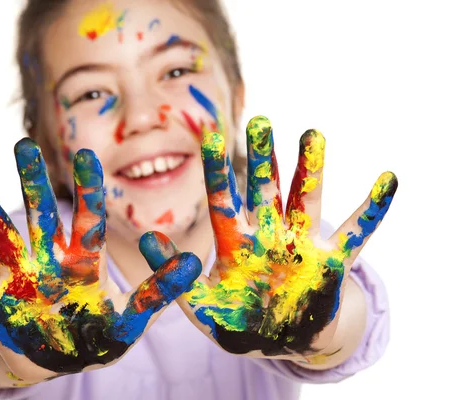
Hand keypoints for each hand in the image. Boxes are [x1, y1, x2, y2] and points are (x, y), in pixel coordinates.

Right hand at [0, 138, 200, 376]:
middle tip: (22, 143)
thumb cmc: (97, 334)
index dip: (87, 189)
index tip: (86, 153)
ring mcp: (19, 277)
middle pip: (40, 215)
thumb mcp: (132, 317)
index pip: (86, 218)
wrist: (61, 355)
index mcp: (83, 261)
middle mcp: (48, 260)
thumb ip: (159, 291)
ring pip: (1, 237)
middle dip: (31, 182)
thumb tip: (192, 262)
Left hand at [144, 116, 396, 358]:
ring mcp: (300, 246)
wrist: (277, 341)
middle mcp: (268, 235)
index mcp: (236, 243)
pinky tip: (388, 179)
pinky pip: (356, 232)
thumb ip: (172, 275)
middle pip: (264, 190)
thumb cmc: (236, 323)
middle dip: (262, 158)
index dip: (216, 170)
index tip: (207, 134)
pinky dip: (372, 209)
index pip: (223, 200)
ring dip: (311, 169)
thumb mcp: (198, 303)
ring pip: (306, 200)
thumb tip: (146, 238)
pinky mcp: (331, 263)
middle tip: (259, 120)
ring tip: (313, 133)